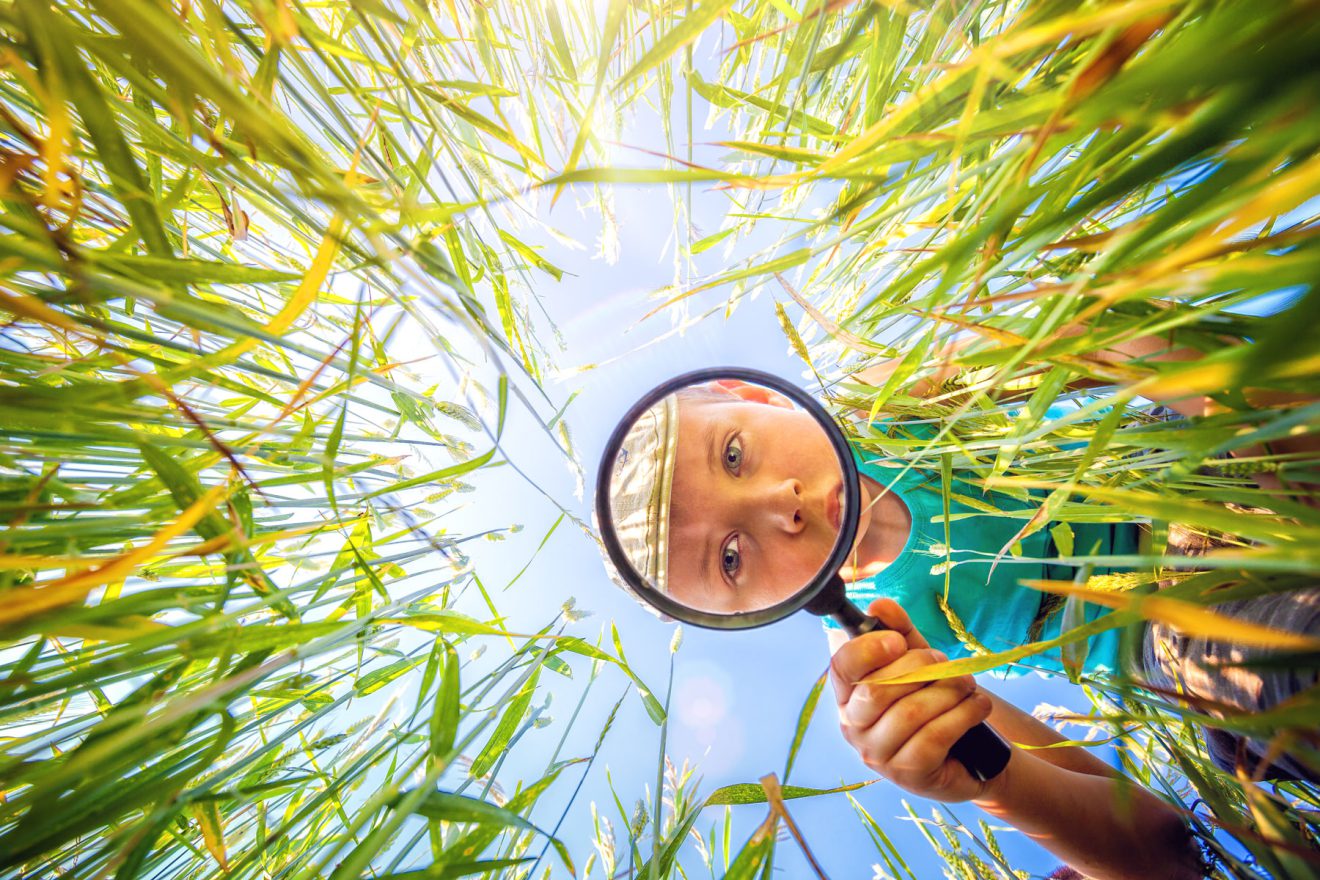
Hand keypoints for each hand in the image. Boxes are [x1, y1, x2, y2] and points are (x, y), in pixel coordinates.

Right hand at [829, 598, 999, 802]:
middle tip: (946, 664)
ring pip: (910, 713)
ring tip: (968, 685)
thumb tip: (880, 606)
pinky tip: (977, 706)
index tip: (898, 642)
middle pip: (876, 691)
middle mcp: (853, 727)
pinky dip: (963, 715)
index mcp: (847, 696)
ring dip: (948, 691)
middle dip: (919, 669)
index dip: (867, 650)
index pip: (841, 668)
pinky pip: (934, 736)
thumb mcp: (918, 663)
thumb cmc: (933, 702)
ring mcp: (878, 756)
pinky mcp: (909, 775)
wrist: (969, 755)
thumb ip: (899, 632)